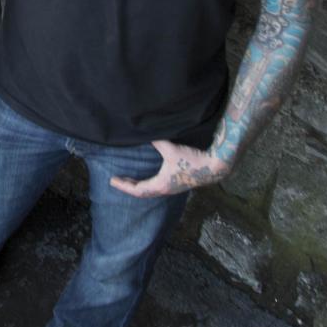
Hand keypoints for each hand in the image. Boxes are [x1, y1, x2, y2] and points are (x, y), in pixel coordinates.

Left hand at [110, 139, 231, 197]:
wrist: (214, 166)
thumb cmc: (192, 159)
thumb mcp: (171, 149)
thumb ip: (156, 140)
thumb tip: (144, 133)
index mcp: (161, 185)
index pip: (138, 190)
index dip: (124, 186)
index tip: (112, 181)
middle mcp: (165, 189)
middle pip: (143, 193)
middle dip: (129, 187)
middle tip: (117, 181)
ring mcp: (172, 188)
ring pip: (151, 191)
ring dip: (139, 186)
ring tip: (129, 179)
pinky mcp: (178, 184)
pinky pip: (158, 188)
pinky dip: (149, 185)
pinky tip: (149, 177)